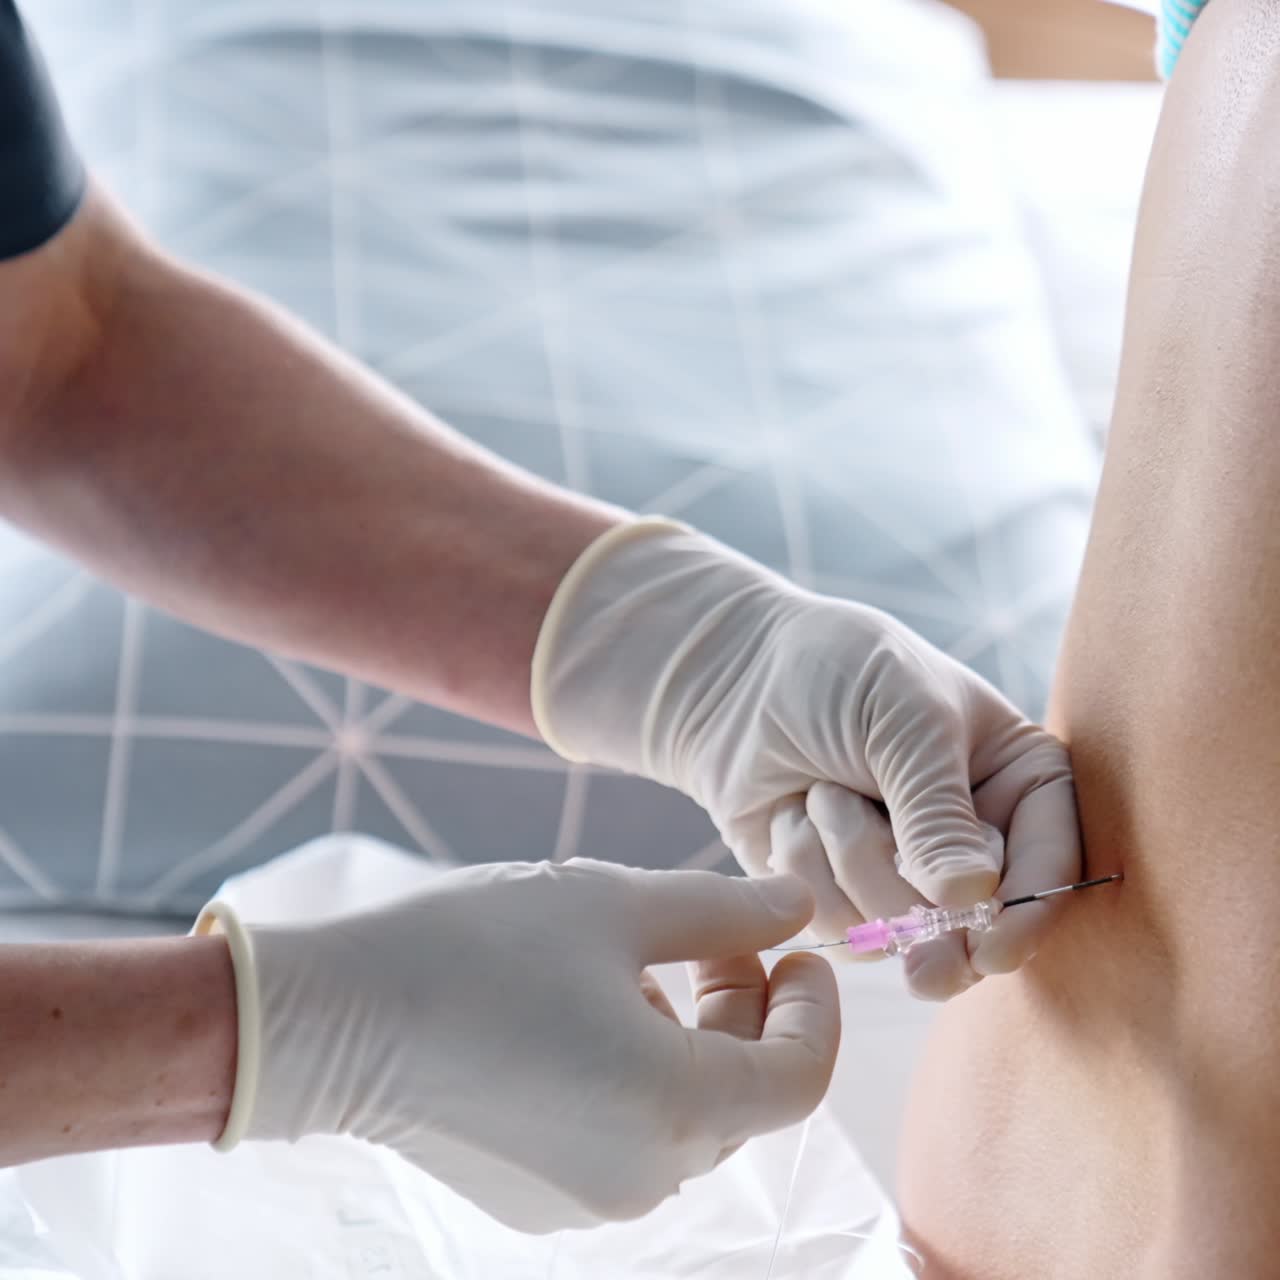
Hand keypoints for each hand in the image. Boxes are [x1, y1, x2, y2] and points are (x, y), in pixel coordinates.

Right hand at [195, 859, 837, 1232]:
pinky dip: (637, 1074)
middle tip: (714, 933)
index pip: (799, 1077)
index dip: (814, 1008)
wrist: (332, 1016)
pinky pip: (627, 1137)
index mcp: (674, 1107)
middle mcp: (643, 1176)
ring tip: (632, 965)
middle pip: (743, 1095)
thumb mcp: (614, 905)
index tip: (793, 945)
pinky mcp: (540, 1198)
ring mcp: (589, 1199)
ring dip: (690, 1038)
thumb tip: (797, 907)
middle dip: (747, 1008)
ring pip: (686, 1115)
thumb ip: (725, 910)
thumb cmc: (476, 948)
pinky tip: (583, 1013)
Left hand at [532, 520, 1080, 998]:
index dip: (1026, 915)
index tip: (990, 951)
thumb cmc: (834, 672)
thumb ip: (938, 812)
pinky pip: (838, 926)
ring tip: (824, 789)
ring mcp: (906, 874)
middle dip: (914, 894)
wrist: (734, 677)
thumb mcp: (902, 720)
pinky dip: (806, 867)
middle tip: (910, 939)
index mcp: (1017, 779)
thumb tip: (973, 901)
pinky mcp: (843, 896)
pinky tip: (794, 813)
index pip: (1051, 863)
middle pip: (977, 921)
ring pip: (897, 927)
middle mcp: (972, 837)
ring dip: (846, 856)